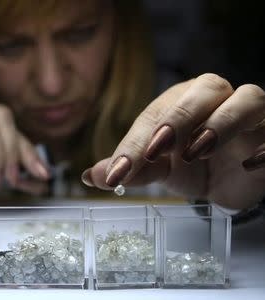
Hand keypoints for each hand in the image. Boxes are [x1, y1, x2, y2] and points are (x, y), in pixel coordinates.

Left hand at [82, 73, 264, 208]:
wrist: (230, 180)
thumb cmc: (191, 165)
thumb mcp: (159, 169)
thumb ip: (131, 169)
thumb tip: (90, 176)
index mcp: (181, 101)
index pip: (157, 115)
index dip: (135, 143)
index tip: (116, 173)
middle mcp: (216, 99)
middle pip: (204, 89)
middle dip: (178, 118)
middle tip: (157, 149)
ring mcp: (249, 113)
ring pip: (246, 98)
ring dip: (222, 123)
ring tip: (197, 152)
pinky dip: (263, 146)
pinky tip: (247, 165)